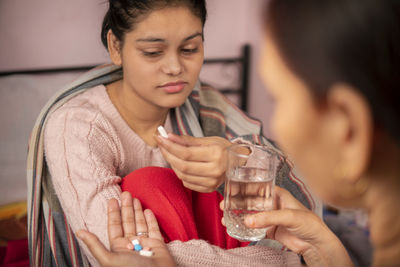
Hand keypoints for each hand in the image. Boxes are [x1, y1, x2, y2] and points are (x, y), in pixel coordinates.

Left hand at [76, 192, 174, 266]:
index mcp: (118, 249)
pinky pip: (153, 230)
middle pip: (127, 222)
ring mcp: (145, 245)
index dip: (113, 213)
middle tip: (125, 193)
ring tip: (135, 197)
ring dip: (137, 211)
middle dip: (126, 207)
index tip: (112, 200)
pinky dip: (151, 220)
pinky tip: (147, 210)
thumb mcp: (109, 258)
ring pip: (140, 224)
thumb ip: (95, 244)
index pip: (114, 227)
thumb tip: (78, 232)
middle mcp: (131, 246)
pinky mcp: (158, 245)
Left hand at [156, 134, 231, 191]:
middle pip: (182, 166)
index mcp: (216, 154)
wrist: (239, 163)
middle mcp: (216, 170)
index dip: (170, 146)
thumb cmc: (223, 149)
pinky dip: (180, 173)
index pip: (186, 153)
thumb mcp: (208, 140)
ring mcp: (213, 182)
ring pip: (183, 176)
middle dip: (168, 154)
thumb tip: (169, 136)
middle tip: (161, 144)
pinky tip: (180, 164)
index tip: (160, 138)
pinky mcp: (210, 189)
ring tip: (170, 153)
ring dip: (172, 164)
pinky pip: (187, 183)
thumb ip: (187, 140)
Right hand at [220, 187, 352, 266]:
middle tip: (224, 205)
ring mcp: (270, 216)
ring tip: (225, 217)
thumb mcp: (288, 216)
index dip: (243, 188)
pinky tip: (234, 226)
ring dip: (238, 215)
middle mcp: (272, 203)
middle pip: (250, 200)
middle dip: (237, 202)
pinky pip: (253, 226)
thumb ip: (268, 217)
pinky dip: (244, 226)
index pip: (257, 187)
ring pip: (250, 213)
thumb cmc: (309, 223)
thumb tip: (249, 220)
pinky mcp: (269, 229)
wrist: (316, 244)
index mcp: (278, 194)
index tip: (231, 190)